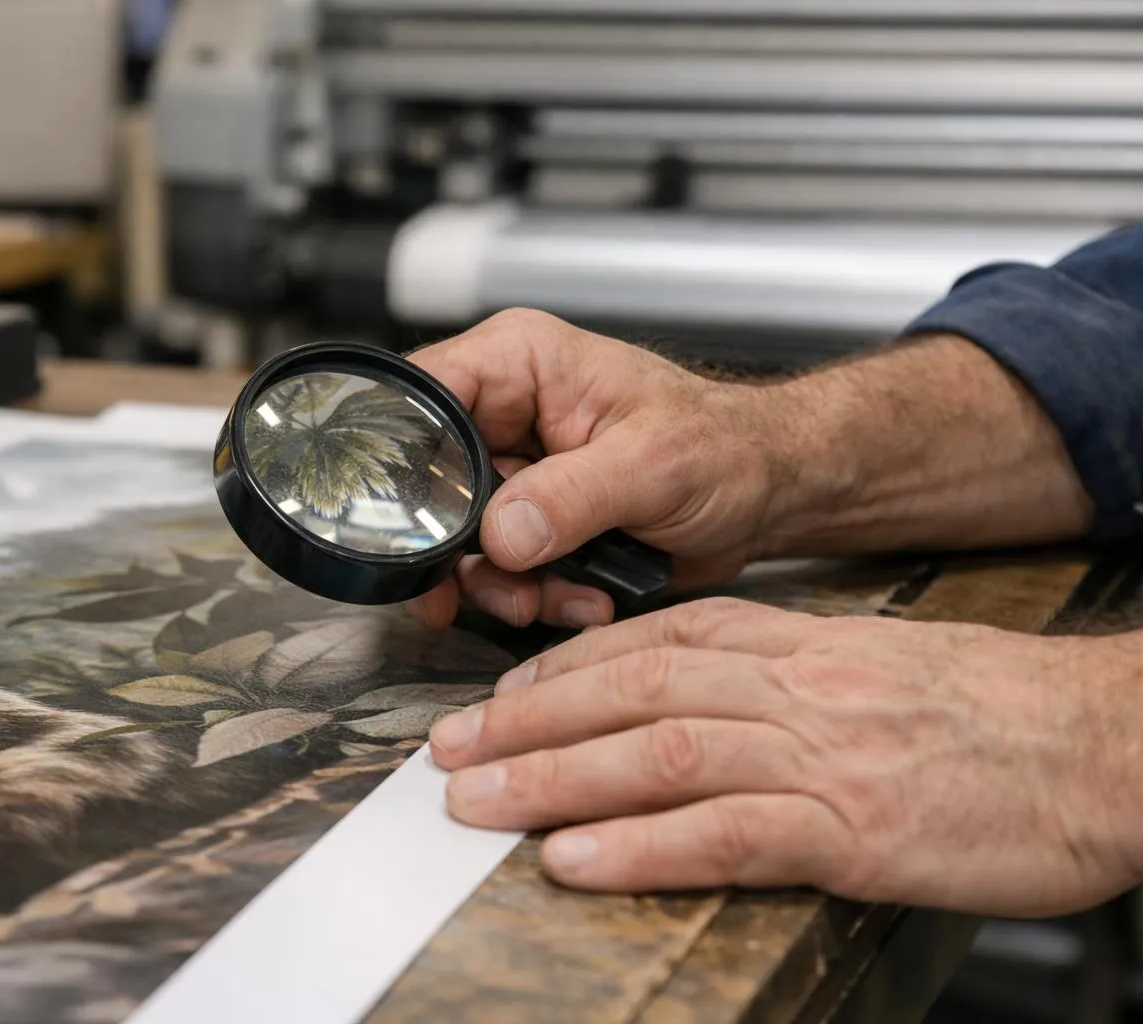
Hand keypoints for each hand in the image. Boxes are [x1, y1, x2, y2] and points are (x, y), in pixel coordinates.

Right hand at [403, 313, 1091, 631]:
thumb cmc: (729, 448)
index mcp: (517, 365)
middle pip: (423, 485)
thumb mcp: (656, 465)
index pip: (418, 397)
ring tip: (565, 596)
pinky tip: (582, 599)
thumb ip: (575, 495)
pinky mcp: (528, 523)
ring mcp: (512, 473)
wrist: (769, 496)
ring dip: (503, 587)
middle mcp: (501, 415)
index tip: (421, 525)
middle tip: (504, 584)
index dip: (402, 461)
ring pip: (455, 543)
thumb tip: (503, 533)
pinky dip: (531, 598)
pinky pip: (495, 573)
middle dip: (463, 551)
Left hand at [428, 598, 1142, 917]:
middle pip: (627, 689)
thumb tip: (684, 703)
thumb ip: (773, 676)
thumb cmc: (990, 712)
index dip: (555, 673)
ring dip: (552, 779)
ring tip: (477, 804)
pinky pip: (726, 833)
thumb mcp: (866, 666)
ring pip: (654, 751)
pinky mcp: (853, 827)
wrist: (1101, 740)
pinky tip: (575, 860)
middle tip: (448, 751)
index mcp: (791, 641)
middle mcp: (790, 684)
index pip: (646, 641)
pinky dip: (641, 847)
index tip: (497, 699)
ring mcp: (819, 753)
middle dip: (524, 722)